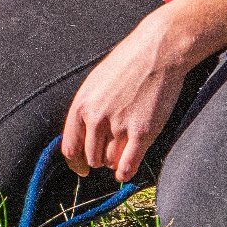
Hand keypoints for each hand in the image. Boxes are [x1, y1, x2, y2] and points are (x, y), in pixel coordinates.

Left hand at [61, 13, 199, 182]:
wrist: (157, 52)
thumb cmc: (127, 65)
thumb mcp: (94, 84)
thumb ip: (87, 110)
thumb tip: (83, 136)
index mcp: (80, 106)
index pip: (70, 147)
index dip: (75, 163)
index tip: (81, 168)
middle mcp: (96, 119)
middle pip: (91, 157)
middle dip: (99, 159)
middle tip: (109, 154)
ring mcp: (119, 126)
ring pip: (109, 161)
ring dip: (114, 162)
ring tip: (122, 154)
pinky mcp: (142, 132)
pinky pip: (128, 164)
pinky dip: (126, 172)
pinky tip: (126, 173)